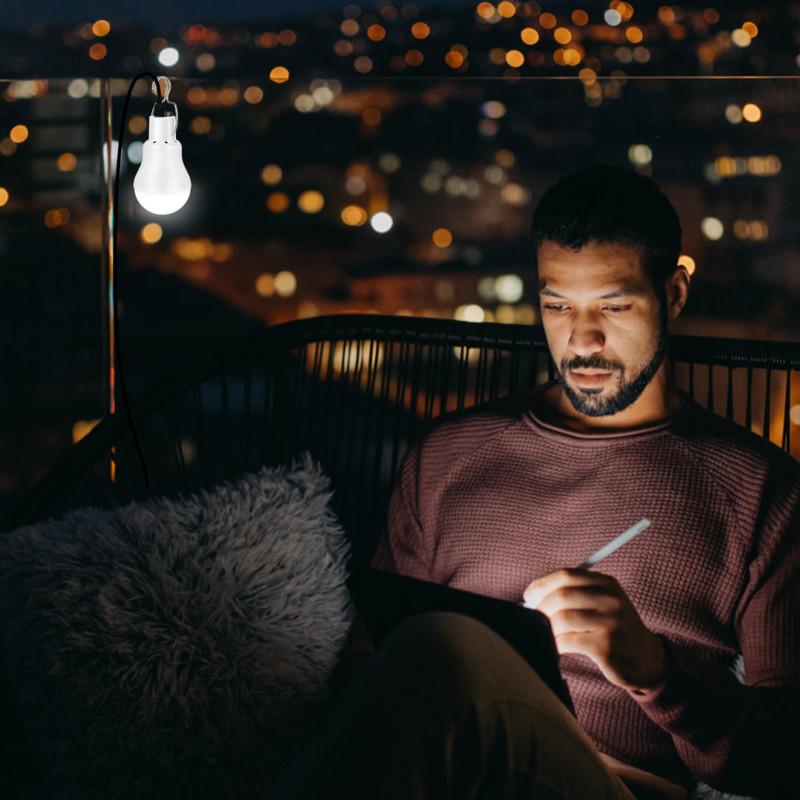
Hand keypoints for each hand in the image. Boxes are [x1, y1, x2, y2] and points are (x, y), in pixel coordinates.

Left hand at [523, 569, 668, 694]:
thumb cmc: (614, 629)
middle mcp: (611, 599)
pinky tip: (556, 646)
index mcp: (607, 583)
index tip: (528, 596)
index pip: (566, 575)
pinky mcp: (606, 646)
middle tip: (532, 618)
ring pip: (562, 619)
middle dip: (540, 608)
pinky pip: (568, 640)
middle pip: (561, 596)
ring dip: (546, 628)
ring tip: (545, 634)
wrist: (647, 659)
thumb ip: (572, 595)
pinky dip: (555, 643)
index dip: (542, 584)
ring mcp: (610, 622)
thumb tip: (531, 597)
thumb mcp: (602, 603)